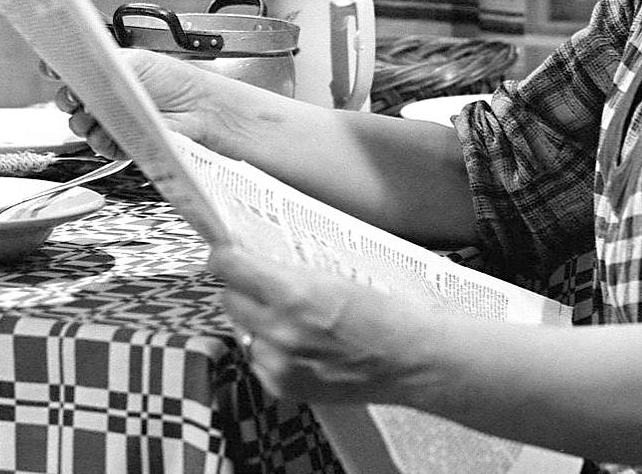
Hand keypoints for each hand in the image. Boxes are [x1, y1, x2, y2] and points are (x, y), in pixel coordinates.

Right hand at [55, 48, 284, 159]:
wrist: (199, 109)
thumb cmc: (176, 80)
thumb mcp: (136, 61)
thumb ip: (103, 63)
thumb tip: (78, 64)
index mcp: (108, 69)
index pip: (73, 68)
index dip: (58, 69)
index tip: (50, 68)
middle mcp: (107, 93)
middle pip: (69, 98)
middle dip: (67, 97)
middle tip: (75, 96)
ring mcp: (113, 119)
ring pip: (79, 124)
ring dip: (83, 121)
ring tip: (97, 115)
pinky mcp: (121, 141)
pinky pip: (99, 145)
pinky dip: (100, 140)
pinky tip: (109, 133)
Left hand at [211, 245, 427, 404]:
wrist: (416, 360)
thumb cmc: (390, 311)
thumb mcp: (338, 271)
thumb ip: (290, 269)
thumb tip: (256, 256)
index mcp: (294, 293)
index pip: (229, 266)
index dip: (225, 256)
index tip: (226, 253)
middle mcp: (280, 330)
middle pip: (229, 298)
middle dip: (242, 288)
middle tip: (263, 284)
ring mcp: (280, 363)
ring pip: (242, 331)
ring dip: (256, 321)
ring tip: (288, 317)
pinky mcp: (284, 387)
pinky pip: (257, 359)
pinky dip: (270, 349)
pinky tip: (298, 344)